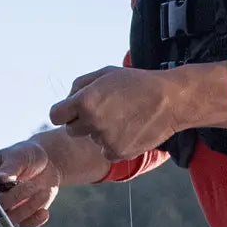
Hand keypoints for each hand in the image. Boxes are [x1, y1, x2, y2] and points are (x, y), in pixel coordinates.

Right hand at [0, 140, 62, 226]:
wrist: (46, 162)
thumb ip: (10, 167)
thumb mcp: (19, 155)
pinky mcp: (24, 215)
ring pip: (13, 218)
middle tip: (31, 184)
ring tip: (40, 186)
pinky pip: (26, 225)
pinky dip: (36, 219)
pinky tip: (44, 210)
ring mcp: (8, 208)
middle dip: (14, 197)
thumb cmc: (27, 154)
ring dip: (30, 204)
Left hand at [49, 62, 226, 161]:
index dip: (63, 112)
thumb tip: (66, 103)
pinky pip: (106, 151)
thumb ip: (79, 87)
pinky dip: (114, 144)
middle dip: (81, 122)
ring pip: (91, 140)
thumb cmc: (135, 83)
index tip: (72, 110)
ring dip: (100, 132)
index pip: (55, 116)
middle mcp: (93, 122)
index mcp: (85, 101)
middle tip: (103, 111)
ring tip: (123, 117)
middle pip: (71, 130)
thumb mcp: (105, 73)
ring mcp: (106, 140)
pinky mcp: (119, 153)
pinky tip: (129, 129)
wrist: (171, 100)